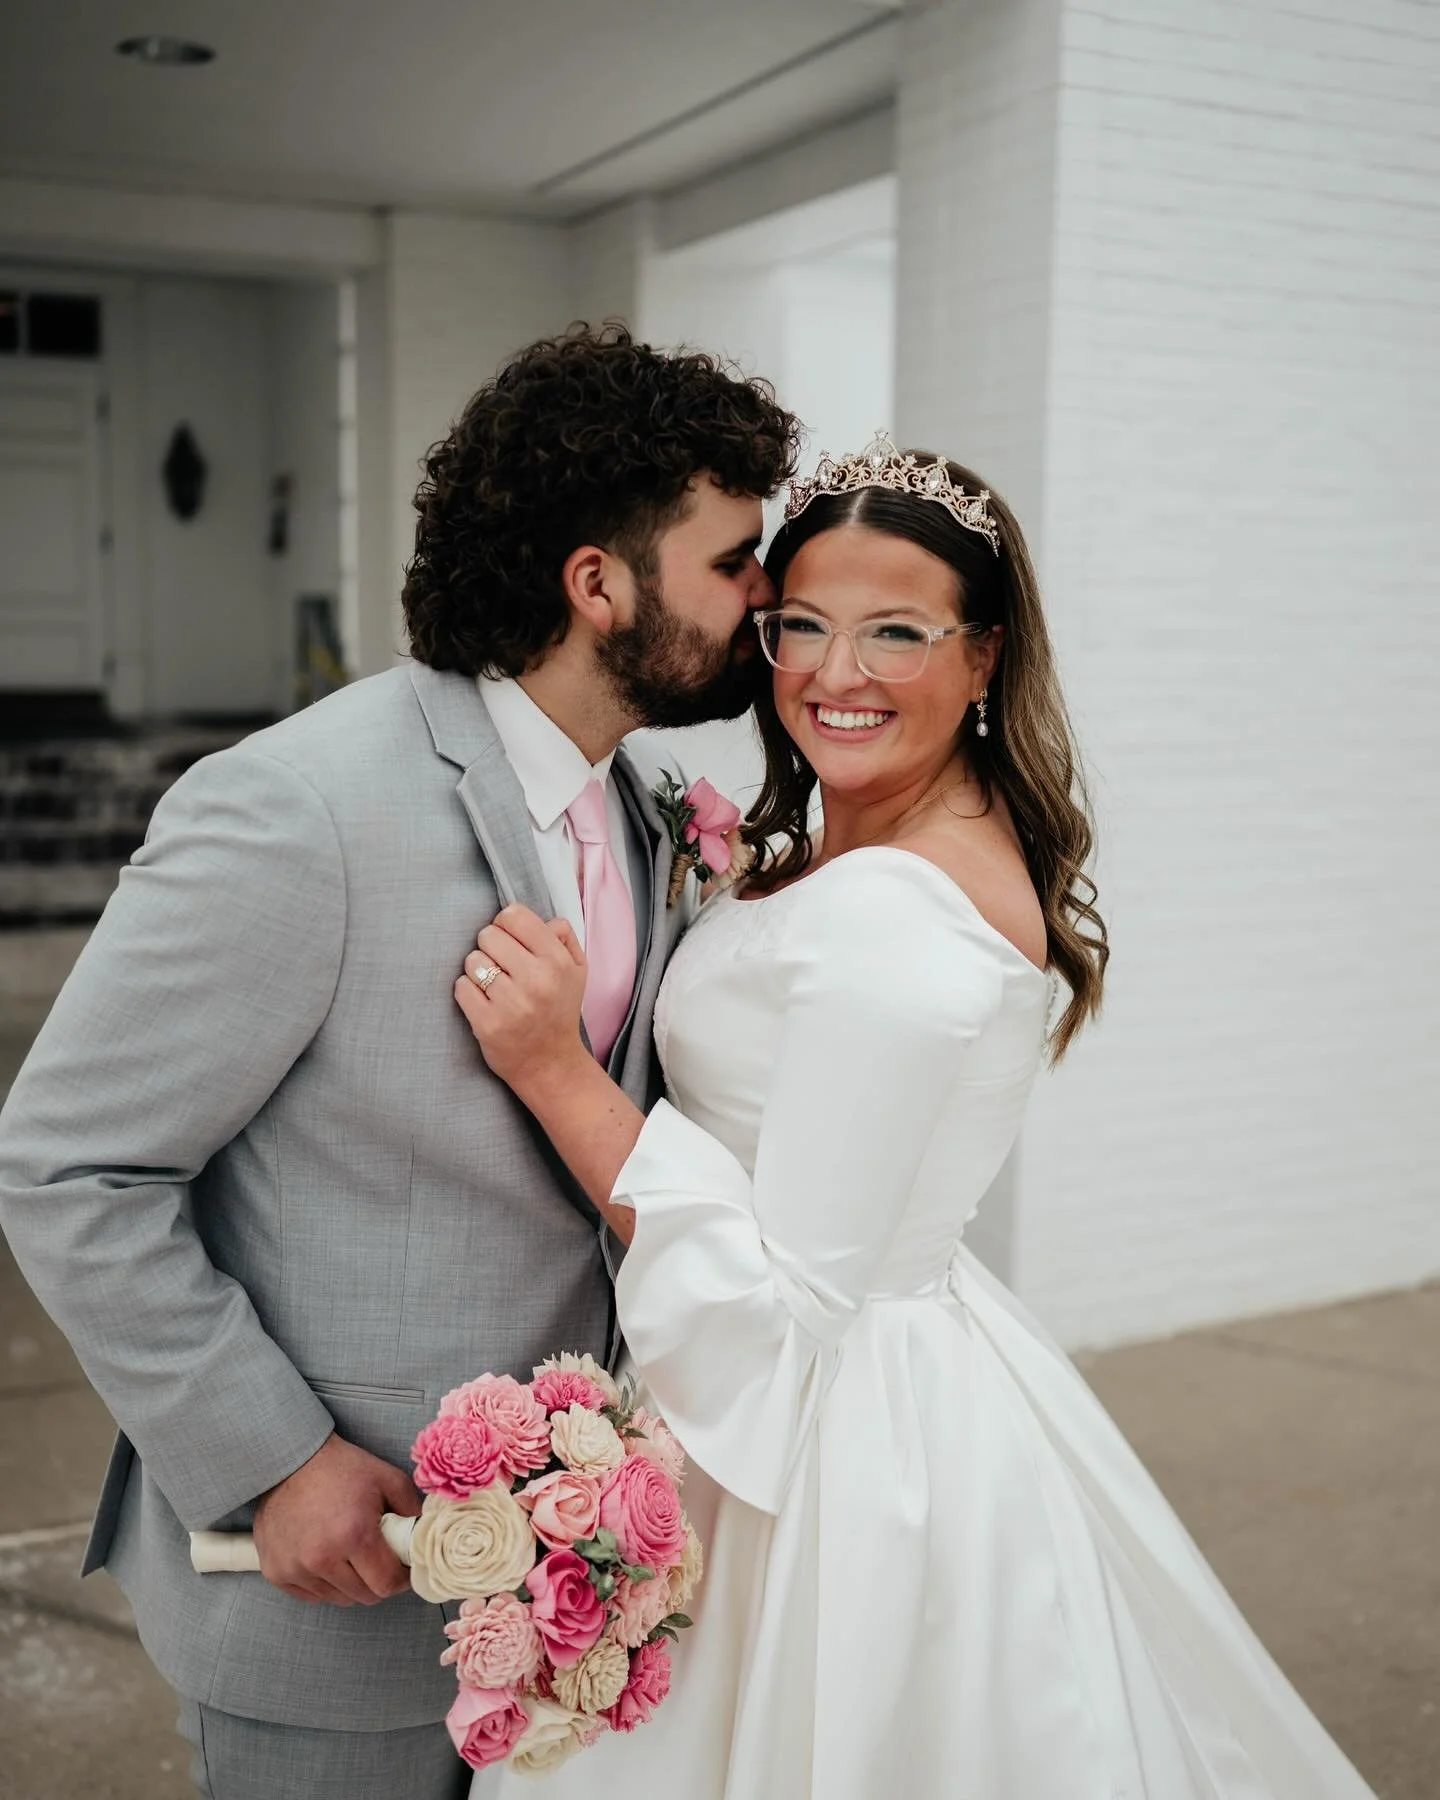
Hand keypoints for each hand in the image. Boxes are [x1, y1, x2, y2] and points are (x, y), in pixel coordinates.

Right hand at [251, 1433, 420, 1605]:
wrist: (290, 1460)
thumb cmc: (341, 1468)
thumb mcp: (387, 1479)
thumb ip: (412, 1511)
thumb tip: (425, 1539)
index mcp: (354, 1534)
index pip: (387, 1585)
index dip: (401, 1578)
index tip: (402, 1567)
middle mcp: (321, 1557)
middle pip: (364, 1596)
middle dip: (378, 1581)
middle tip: (378, 1557)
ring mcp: (295, 1568)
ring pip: (339, 1599)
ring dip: (351, 1583)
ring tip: (349, 1552)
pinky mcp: (276, 1572)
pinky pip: (312, 1595)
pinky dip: (325, 1583)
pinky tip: (326, 1555)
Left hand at [454, 904, 589, 1095]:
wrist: (550, 1064)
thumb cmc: (559, 1011)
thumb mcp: (576, 971)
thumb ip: (564, 936)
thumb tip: (543, 919)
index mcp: (557, 961)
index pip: (514, 916)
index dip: (506, 925)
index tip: (509, 942)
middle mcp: (536, 980)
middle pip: (488, 935)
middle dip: (490, 948)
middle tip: (501, 967)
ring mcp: (511, 1003)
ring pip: (472, 960)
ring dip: (478, 971)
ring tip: (493, 987)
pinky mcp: (488, 1023)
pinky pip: (461, 986)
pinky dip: (467, 992)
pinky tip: (483, 1002)